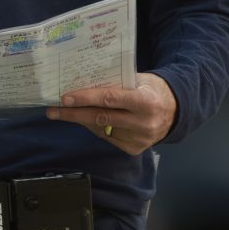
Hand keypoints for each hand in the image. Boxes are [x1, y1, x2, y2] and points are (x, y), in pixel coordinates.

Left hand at [45, 73, 176, 154]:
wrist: (175, 111)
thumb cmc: (153, 89)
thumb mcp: (139, 80)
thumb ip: (116, 84)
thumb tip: (84, 84)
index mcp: (145, 101)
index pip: (109, 99)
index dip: (85, 98)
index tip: (65, 98)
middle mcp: (142, 123)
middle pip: (100, 118)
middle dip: (73, 114)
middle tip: (53, 110)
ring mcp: (139, 139)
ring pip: (101, 129)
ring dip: (81, 121)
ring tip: (63, 112)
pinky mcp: (134, 149)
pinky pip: (107, 138)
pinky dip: (95, 128)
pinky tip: (86, 120)